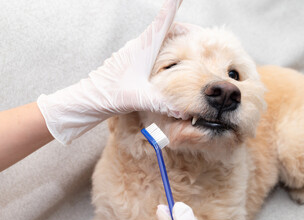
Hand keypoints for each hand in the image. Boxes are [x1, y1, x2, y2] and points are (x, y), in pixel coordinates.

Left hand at [37, 0, 182, 144]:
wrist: (90, 99)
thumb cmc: (110, 95)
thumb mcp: (139, 98)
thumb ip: (162, 104)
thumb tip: (182, 112)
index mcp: (143, 48)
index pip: (162, 21)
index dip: (172, 6)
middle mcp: (139, 45)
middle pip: (165, 26)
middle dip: (184, 28)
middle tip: (201, 36)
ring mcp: (134, 51)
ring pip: (158, 37)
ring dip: (175, 38)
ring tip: (191, 48)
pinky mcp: (132, 60)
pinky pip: (152, 47)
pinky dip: (166, 49)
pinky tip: (171, 63)